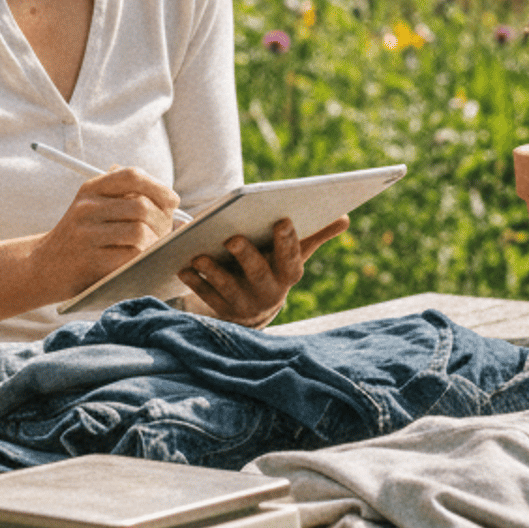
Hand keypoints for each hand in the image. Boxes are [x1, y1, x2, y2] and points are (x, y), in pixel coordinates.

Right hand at [30, 167, 181, 302]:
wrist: (44, 266)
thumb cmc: (79, 236)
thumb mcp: (92, 206)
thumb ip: (123, 194)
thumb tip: (168, 198)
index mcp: (90, 189)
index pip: (132, 176)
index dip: (159, 187)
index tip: (172, 202)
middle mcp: (87, 208)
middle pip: (141, 206)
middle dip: (162, 221)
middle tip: (166, 232)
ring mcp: (87, 235)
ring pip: (139, 231)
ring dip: (154, 242)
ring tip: (152, 248)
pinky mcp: (91, 261)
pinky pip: (130, 256)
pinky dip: (142, 259)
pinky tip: (140, 261)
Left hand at [176, 215, 349, 327]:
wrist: (255, 306)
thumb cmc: (276, 266)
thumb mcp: (295, 253)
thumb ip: (316, 235)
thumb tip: (345, 217)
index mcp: (288, 275)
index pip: (291, 259)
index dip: (288, 242)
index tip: (282, 220)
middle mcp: (268, 292)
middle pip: (258, 274)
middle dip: (246, 256)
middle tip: (232, 238)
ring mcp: (244, 303)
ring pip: (228, 288)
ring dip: (213, 272)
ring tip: (198, 256)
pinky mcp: (222, 310)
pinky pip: (206, 297)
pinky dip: (195, 283)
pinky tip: (183, 269)